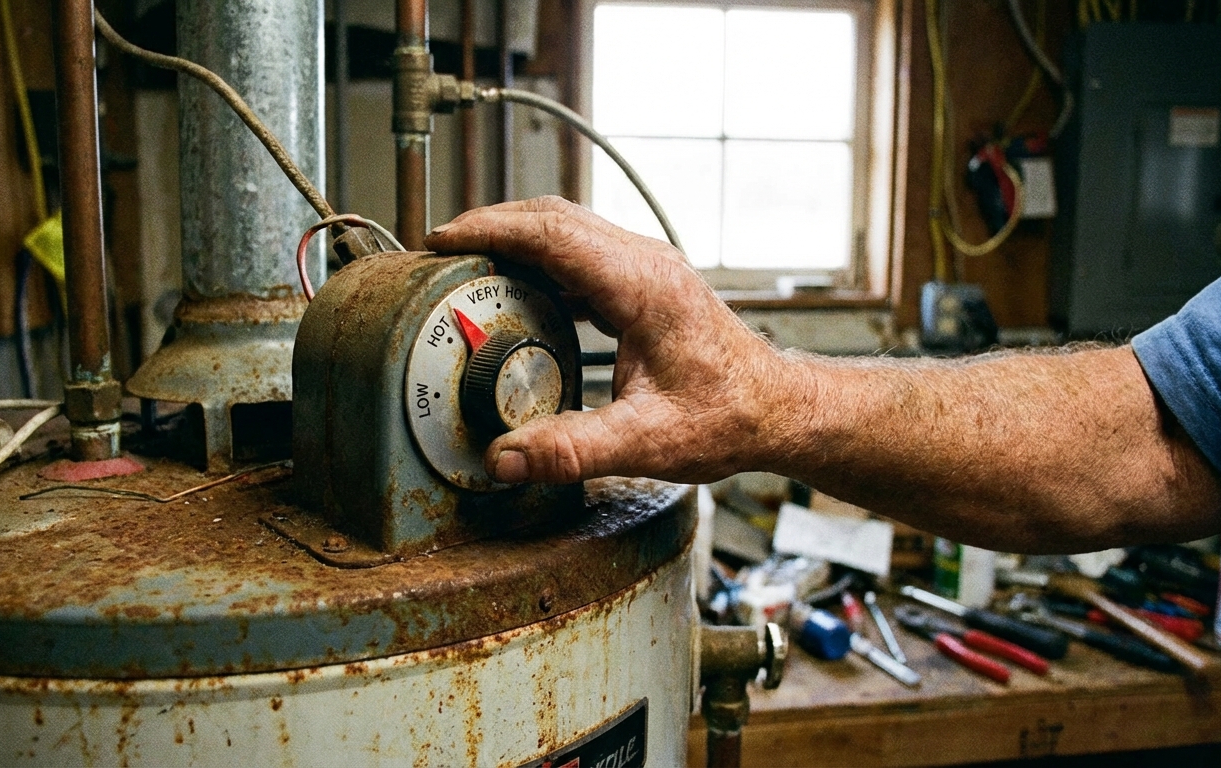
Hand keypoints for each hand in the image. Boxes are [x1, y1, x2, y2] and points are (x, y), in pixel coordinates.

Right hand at [425, 196, 786, 484]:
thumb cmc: (730, 418)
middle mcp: (646, 263)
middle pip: (554, 218)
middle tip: (440, 251)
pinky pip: (582, 253)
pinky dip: (540, 260)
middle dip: (491, 226)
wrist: (780, 410)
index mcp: (643, 286)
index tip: (442, 240)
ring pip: (568, 229)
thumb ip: (573, 450)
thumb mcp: (648, 443)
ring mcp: (648, 268)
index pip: (552, 234)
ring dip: (515, 238)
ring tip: (468, 265)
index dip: (490, 231)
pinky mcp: (646, 283)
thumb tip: (506, 460)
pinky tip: (516, 290)